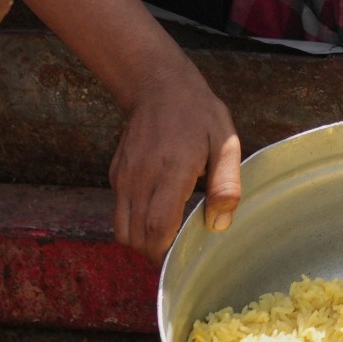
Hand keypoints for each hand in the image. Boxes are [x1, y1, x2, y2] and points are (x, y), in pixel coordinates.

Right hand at [111, 61, 243, 258]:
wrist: (158, 85)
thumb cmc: (198, 114)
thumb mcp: (225, 143)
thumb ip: (226, 185)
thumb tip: (218, 225)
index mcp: (172, 170)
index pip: (156, 228)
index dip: (166, 252)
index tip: (183, 256)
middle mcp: (141, 176)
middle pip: (136, 237)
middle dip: (156, 252)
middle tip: (178, 247)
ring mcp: (125, 176)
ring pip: (122, 229)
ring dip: (142, 239)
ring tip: (166, 231)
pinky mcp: (116, 174)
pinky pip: (120, 211)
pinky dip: (134, 220)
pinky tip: (156, 206)